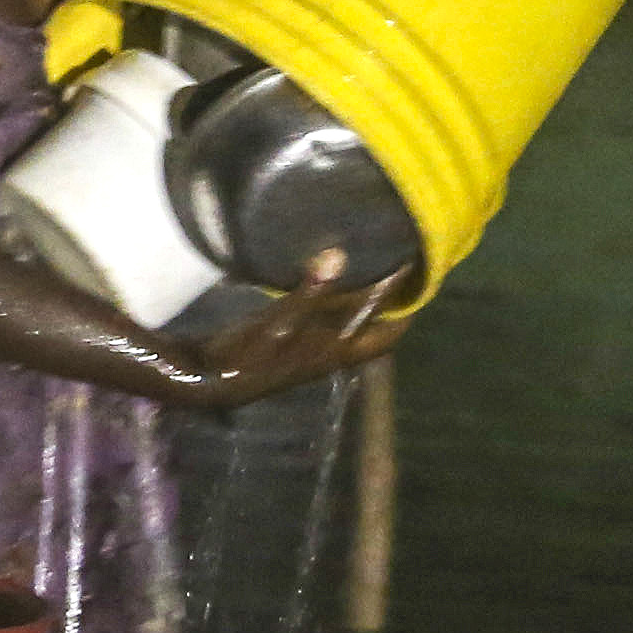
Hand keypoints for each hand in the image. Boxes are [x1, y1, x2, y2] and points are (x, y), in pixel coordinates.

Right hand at [176, 247, 408, 406]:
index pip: (386, 333)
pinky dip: (333, 303)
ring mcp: (311, 350)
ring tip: (370, 268)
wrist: (213, 378)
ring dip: (361, 303)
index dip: (405, 310)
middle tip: (398, 271)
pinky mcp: (292, 343)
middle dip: (388, 307)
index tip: (420, 279)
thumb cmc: (250, 354)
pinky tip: (326, 280)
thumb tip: (338, 255)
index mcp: (337, 351)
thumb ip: (310, 289)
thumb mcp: (281, 320)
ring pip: (349, 326)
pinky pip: (325, 321)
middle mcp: (331, 353)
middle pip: (372, 331)